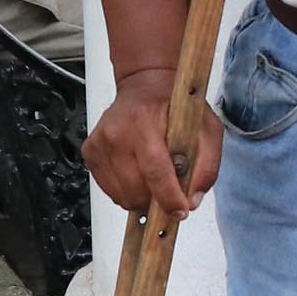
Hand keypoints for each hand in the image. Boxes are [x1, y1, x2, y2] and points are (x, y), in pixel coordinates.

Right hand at [86, 69, 223, 220]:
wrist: (145, 85)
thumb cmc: (176, 105)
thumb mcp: (206, 128)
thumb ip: (206, 165)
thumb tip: (192, 199)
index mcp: (146, 121)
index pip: (155, 171)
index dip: (168, 198)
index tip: (179, 210)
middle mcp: (118, 131)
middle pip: (135, 188)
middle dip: (156, 201)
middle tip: (170, 195)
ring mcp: (100, 142)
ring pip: (120, 194)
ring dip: (141, 198)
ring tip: (153, 181)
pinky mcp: (90, 151)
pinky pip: (108, 189)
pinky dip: (126, 191)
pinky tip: (137, 175)